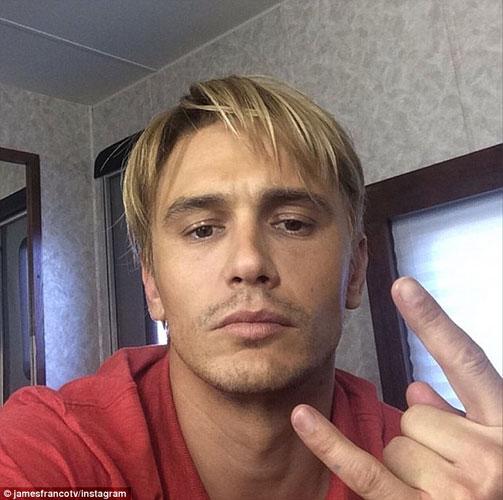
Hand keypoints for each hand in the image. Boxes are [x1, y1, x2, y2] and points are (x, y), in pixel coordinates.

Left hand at [291, 277, 502, 498]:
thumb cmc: (494, 492)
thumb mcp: (493, 448)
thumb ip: (459, 415)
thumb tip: (417, 388)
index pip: (466, 362)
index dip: (432, 322)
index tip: (402, 286)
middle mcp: (489, 460)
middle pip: (414, 412)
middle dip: (423, 436)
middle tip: (449, 468)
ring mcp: (457, 492)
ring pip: (394, 444)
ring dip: (408, 466)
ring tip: (440, 491)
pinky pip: (364, 469)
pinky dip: (330, 444)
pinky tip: (302, 418)